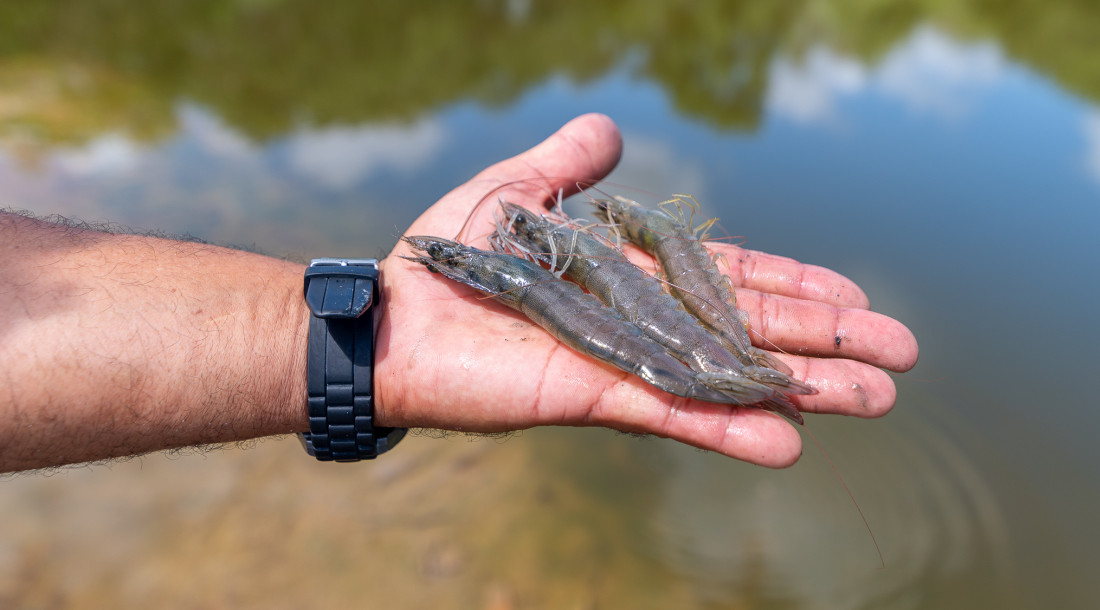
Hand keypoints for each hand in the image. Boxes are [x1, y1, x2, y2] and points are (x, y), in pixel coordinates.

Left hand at [376, 114, 918, 466]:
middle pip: (751, 331)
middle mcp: (642, 325)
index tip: (856, 296)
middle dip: (826, 343)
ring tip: (876, 401)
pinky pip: (673, 410)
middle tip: (901, 358)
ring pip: (729, 377)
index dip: (794, 286)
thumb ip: (567, 165)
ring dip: (802, 390)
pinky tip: (788, 440)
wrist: (392, 314)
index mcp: (634, 278)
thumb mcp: (516, 189)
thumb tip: (610, 128)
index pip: (731, 280)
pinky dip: (729, 426)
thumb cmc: (450, 256)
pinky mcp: (593, 395)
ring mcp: (624, 364)